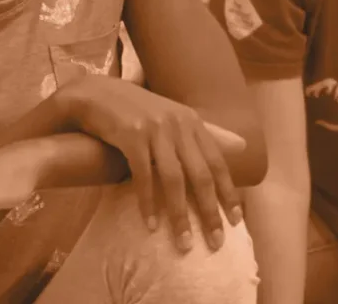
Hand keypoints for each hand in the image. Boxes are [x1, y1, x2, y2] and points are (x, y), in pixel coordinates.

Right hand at [63, 75, 244, 250]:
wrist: (95, 94)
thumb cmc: (134, 110)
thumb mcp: (172, 117)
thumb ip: (203, 133)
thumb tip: (242, 145)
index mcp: (191, 121)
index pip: (217, 162)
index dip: (228, 193)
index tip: (236, 221)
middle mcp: (178, 124)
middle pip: (200, 175)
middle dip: (209, 212)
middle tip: (216, 241)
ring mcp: (155, 129)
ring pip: (174, 180)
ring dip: (180, 215)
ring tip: (184, 242)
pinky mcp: (131, 135)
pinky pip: (143, 176)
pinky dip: (148, 203)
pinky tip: (151, 224)